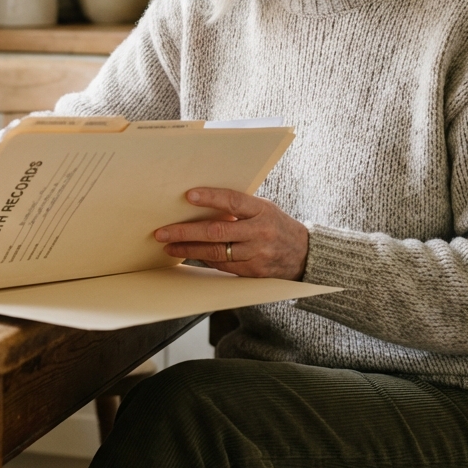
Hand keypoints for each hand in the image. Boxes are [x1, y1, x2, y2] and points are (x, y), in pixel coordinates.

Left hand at [154, 188, 309, 279]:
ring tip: (169, 246)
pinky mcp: (253, 272)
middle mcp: (259, 232)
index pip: (233, 201)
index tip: (189, 196)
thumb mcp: (265, 209)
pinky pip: (222, 265)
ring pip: (215, 252)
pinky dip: (204, 259)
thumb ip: (240, 207)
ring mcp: (256, 254)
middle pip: (217, 231)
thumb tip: (203, 203)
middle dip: (186, 232)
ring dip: (188, 249)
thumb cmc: (277, 225)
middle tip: (163, 231)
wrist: (304, 254)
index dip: (211, 198)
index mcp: (262, 210)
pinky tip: (189, 256)